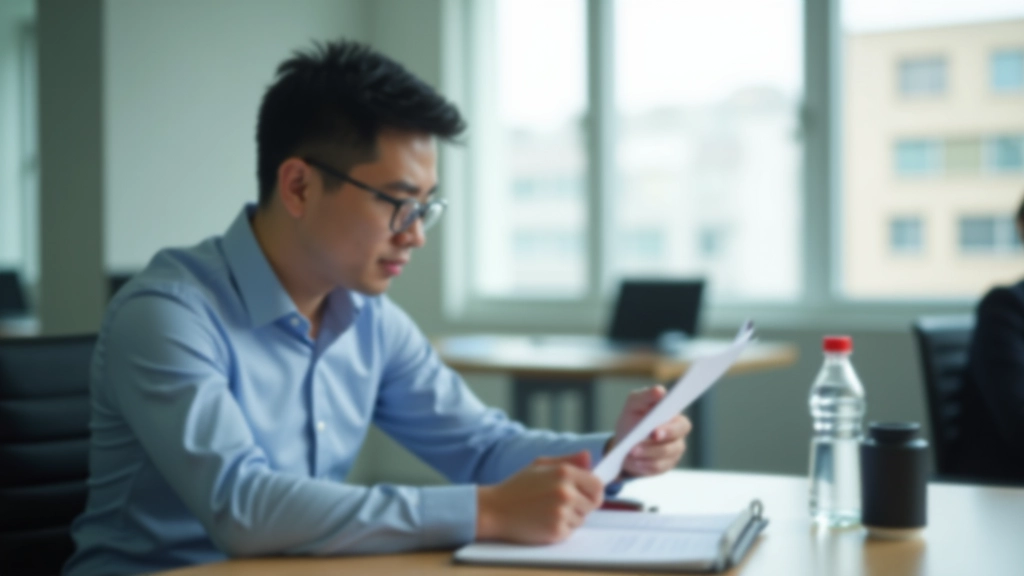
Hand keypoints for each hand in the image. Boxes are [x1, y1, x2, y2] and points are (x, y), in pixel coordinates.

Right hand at [476, 450, 602, 544]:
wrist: (495, 510)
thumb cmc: (517, 487)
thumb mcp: (540, 465)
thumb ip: (567, 460)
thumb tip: (589, 457)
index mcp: (564, 472)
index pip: (597, 485)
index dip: (593, 490)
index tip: (586, 493)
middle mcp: (566, 492)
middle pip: (593, 503)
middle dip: (582, 504)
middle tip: (561, 502)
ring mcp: (561, 513)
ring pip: (582, 519)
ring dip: (570, 517)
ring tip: (548, 511)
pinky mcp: (556, 531)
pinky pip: (570, 531)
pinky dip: (560, 529)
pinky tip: (544, 521)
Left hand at [608, 385, 691, 477]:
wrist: (623, 444)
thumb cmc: (632, 419)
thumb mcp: (634, 405)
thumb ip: (646, 396)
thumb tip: (660, 391)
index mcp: (674, 418)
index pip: (682, 424)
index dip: (671, 429)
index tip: (655, 431)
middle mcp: (678, 436)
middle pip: (676, 443)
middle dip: (658, 443)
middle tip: (643, 442)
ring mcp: (673, 452)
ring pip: (665, 456)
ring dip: (647, 453)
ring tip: (631, 452)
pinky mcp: (665, 466)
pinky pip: (658, 468)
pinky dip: (645, 465)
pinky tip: (636, 462)